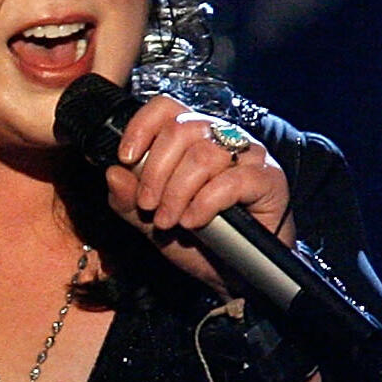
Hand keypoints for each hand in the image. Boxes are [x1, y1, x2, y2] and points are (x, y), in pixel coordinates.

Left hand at [102, 94, 296, 293]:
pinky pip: (232, 180)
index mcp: (192, 138)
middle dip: (155, 172)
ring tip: (169, 221)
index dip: (141, 127)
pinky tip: (193, 221)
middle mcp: (221, 137)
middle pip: (181, 130)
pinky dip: (204, 204)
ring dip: (177, 193)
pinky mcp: (268, 178)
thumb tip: (113, 173)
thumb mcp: (150, 222)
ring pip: (203, 155)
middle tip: (148, 205)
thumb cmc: (196, 240)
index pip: (166, 108)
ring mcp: (249, 155)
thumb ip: (127, 200)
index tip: (126, 158)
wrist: (233, 273)